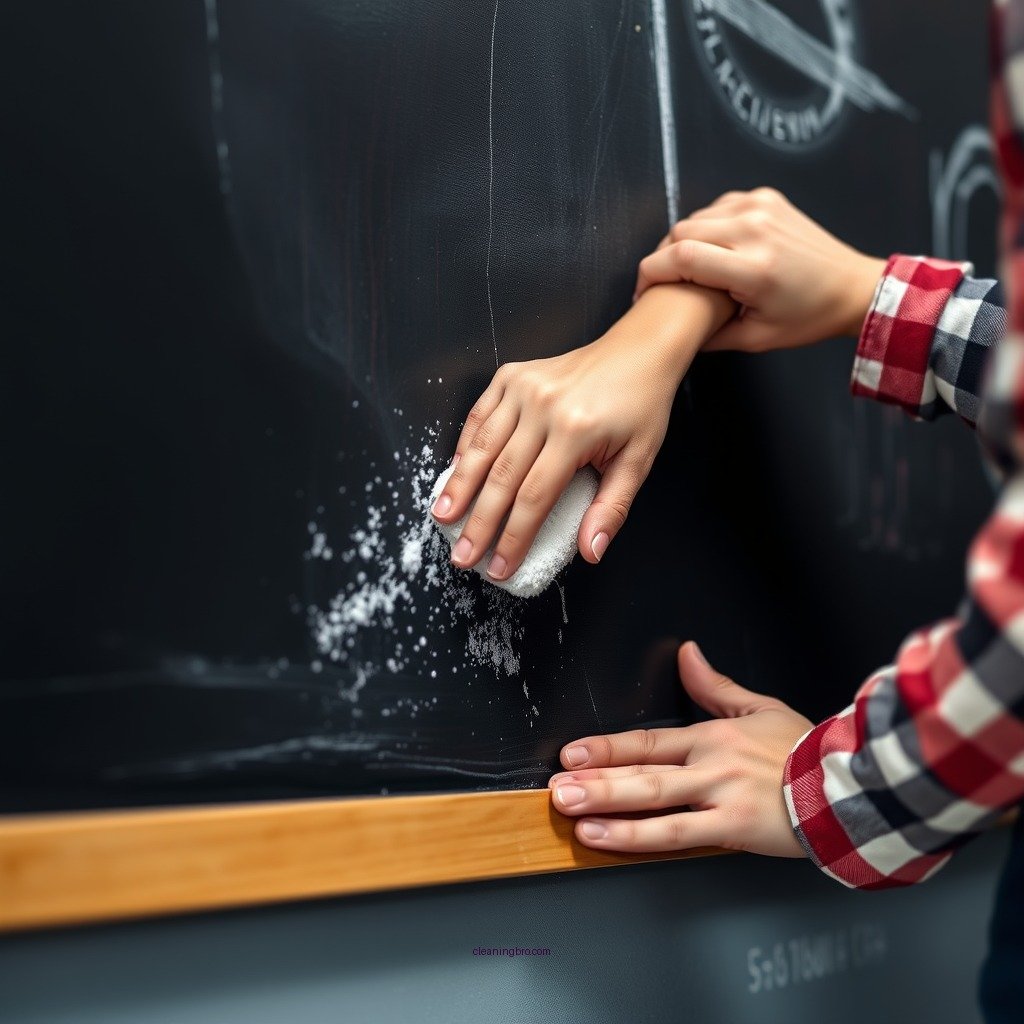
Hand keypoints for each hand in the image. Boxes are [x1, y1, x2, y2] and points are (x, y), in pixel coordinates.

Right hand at [432, 284, 733, 579]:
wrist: (638, 350)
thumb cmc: (640, 407)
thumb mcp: (638, 461)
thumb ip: (612, 509)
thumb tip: (589, 552)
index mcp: (576, 431)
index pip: (535, 498)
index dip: (513, 538)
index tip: (500, 568)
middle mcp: (543, 407)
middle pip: (501, 476)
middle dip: (478, 523)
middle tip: (462, 556)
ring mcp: (523, 387)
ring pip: (481, 446)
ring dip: (458, 486)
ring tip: (442, 518)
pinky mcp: (511, 376)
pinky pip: (479, 415)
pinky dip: (464, 446)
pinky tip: (454, 475)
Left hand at [548, 642, 811, 857]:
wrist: (851, 787)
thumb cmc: (806, 750)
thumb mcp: (761, 707)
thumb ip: (716, 685)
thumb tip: (687, 653)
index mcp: (713, 735)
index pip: (648, 739)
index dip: (606, 746)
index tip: (572, 752)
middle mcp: (709, 763)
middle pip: (641, 769)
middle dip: (594, 776)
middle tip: (556, 785)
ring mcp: (719, 796)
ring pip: (652, 800)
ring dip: (604, 803)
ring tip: (567, 809)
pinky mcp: (733, 828)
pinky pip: (676, 835)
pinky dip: (635, 837)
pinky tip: (603, 838)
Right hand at [634, 188, 885, 351]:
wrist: (850, 287)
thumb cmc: (807, 316)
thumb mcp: (754, 339)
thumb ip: (706, 333)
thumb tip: (669, 324)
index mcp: (754, 269)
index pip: (681, 258)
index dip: (651, 274)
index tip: (644, 291)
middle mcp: (756, 230)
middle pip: (681, 233)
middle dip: (664, 259)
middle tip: (667, 284)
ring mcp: (761, 207)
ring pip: (694, 217)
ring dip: (684, 243)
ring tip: (693, 269)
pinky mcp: (764, 196)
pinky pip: (715, 207)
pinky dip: (706, 227)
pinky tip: (716, 248)